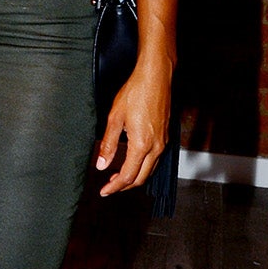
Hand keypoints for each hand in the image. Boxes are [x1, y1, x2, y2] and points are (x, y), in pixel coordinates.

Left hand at [96, 54, 171, 196]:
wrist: (156, 77)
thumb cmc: (136, 92)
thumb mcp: (115, 118)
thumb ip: (108, 144)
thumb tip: (101, 165)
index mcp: (142, 145)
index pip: (128, 176)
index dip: (115, 187)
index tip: (104, 191)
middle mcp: (156, 147)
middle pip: (141, 178)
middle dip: (124, 186)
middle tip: (109, 186)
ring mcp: (163, 142)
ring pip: (150, 170)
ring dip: (134, 176)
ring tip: (118, 176)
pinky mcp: (166, 135)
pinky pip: (156, 159)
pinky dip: (143, 166)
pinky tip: (133, 160)